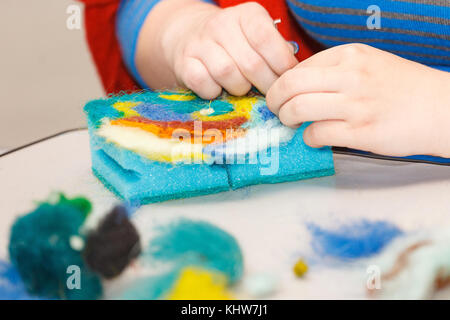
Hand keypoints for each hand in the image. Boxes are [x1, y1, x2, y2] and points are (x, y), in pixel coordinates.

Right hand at [158, 1, 296, 98]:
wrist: (188, 35)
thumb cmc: (234, 42)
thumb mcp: (257, 37)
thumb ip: (277, 51)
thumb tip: (294, 74)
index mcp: (247, 15)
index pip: (268, 42)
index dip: (281, 67)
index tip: (285, 80)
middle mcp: (222, 24)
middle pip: (251, 64)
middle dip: (265, 85)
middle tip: (269, 93)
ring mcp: (200, 43)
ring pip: (228, 74)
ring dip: (240, 88)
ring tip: (243, 88)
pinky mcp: (184, 63)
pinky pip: (204, 84)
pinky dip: (215, 92)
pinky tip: (219, 89)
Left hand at [266, 43, 449, 156]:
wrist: (442, 109)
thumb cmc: (403, 88)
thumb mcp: (369, 64)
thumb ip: (335, 72)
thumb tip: (299, 86)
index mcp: (350, 56)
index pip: (298, 67)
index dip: (282, 84)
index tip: (281, 95)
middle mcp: (351, 76)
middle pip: (290, 85)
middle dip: (274, 100)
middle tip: (276, 109)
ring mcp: (356, 105)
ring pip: (298, 109)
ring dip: (286, 119)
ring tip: (291, 123)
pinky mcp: (361, 132)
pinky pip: (316, 134)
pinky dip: (308, 138)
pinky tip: (315, 138)